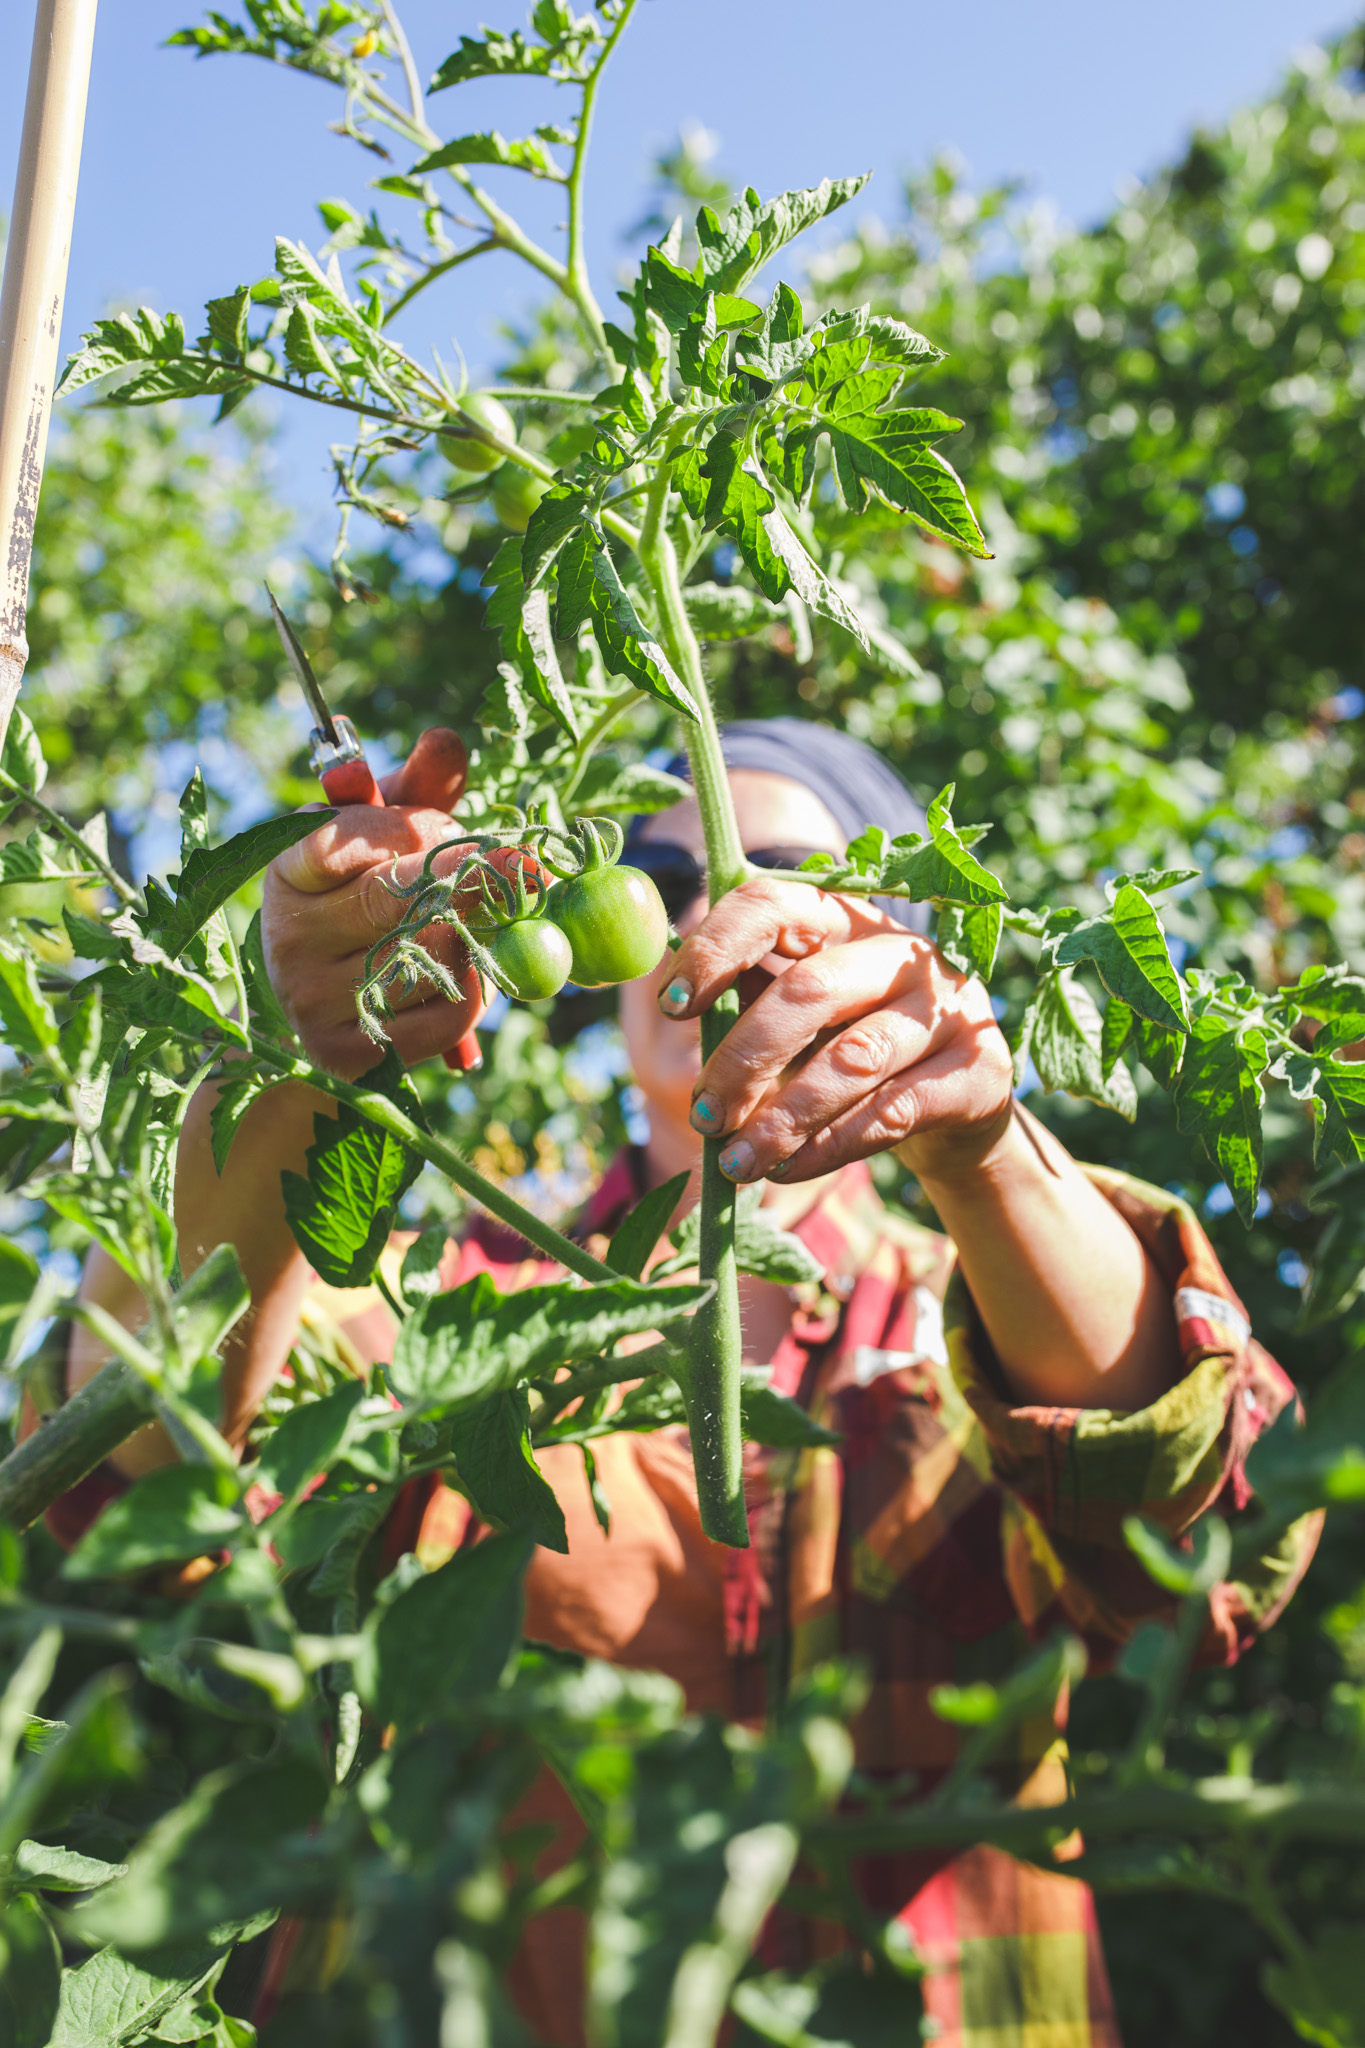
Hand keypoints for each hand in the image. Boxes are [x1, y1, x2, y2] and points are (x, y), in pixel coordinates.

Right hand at [262, 728, 480, 1078]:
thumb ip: (419, 786)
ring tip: (486, 916)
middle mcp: (288, 939)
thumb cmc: (366, 886)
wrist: (329, 991)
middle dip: (467, 877)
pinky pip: (444, 1017)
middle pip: (393, 903)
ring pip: (427, 959)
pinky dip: (477, 990)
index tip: (453, 824)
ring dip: (475, 933)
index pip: (337, 843)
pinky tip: (472, 969)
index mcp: (287, 871)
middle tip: (524, 862)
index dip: (405, 830)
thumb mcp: (387, 826)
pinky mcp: (348, 1056)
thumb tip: (446, 742)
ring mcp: (313, 1003)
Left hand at [660, 877, 1013, 1184]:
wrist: (959, 1109)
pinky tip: (786, 1169)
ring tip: (733, 1164)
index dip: (716, 948)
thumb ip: (752, 997)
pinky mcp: (979, 1072)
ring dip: (781, 1119)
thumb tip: (672, 998)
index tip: (672, 1006)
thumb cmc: (857, 1048)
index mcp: (848, 919)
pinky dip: (828, 1147)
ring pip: (851, 1060)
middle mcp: (904, 952)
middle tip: (704, 1114)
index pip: (775, 904)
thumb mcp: (806, 1016)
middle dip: (743, 1058)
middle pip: (809, 990)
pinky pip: (891, 1113)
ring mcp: (951, 1009)